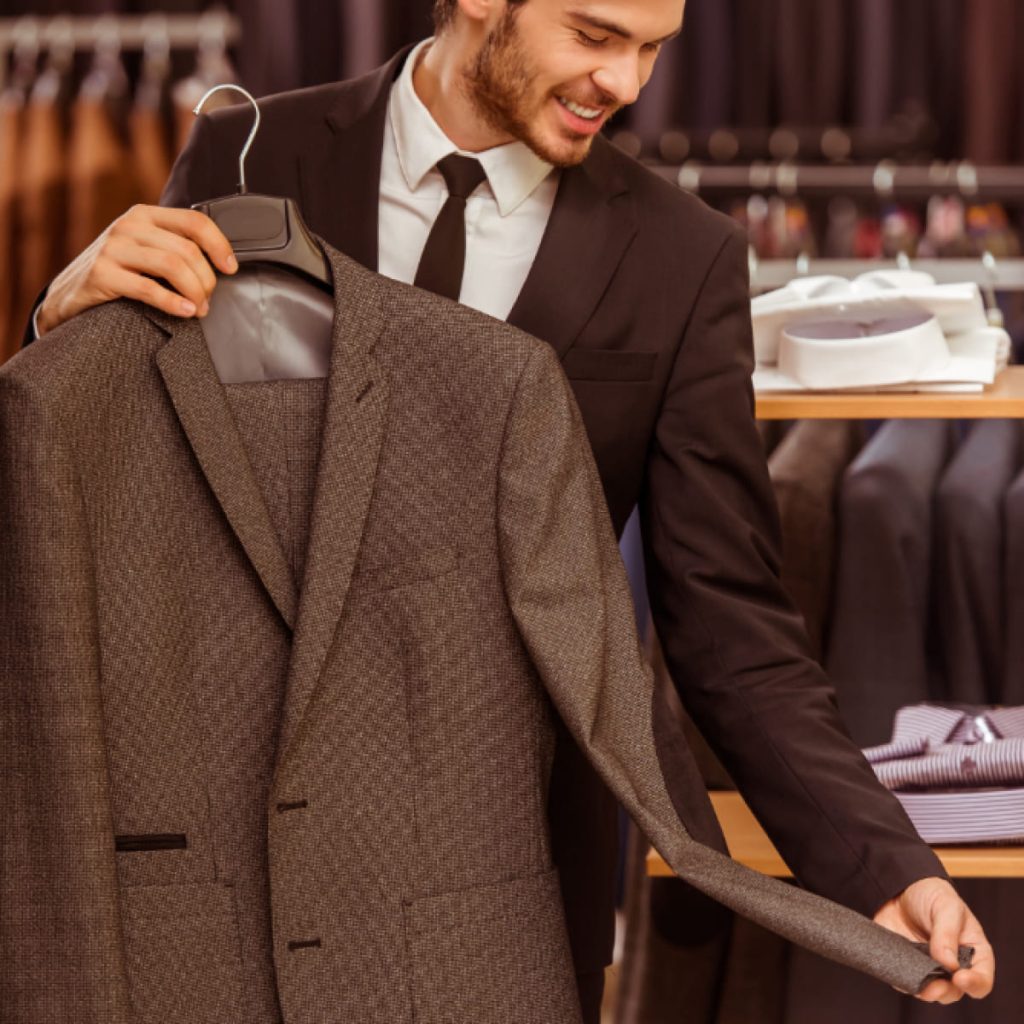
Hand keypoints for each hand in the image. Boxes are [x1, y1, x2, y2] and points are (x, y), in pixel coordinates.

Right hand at [37, 205, 237, 334]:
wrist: (68, 294)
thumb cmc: (117, 273)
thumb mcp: (144, 249)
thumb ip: (173, 246)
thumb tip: (220, 263)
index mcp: (145, 215)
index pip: (195, 221)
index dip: (220, 245)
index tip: (231, 269)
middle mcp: (129, 225)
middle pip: (188, 250)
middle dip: (206, 280)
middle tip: (208, 300)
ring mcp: (113, 248)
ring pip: (173, 266)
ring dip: (194, 292)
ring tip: (199, 309)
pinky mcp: (102, 274)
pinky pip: (149, 288)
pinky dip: (174, 303)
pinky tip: (185, 312)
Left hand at [873, 877, 993, 1002]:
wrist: (900, 888)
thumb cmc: (932, 895)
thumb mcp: (946, 905)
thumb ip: (947, 933)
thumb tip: (948, 963)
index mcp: (972, 952)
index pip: (982, 979)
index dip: (975, 983)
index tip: (960, 978)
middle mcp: (953, 966)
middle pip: (954, 991)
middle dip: (944, 992)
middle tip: (933, 986)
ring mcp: (929, 967)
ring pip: (930, 991)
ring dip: (923, 990)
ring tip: (916, 982)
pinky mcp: (907, 965)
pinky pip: (905, 981)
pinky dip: (902, 980)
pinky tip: (898, 972)